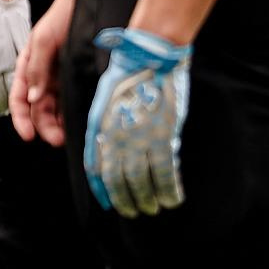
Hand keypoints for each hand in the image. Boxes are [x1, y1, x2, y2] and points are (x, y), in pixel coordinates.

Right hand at [10, 0, 75, 145]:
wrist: (89, 2)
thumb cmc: (62, 15)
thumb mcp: (44, 39)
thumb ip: (36, 68)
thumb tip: (32, 98)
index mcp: (28, 66)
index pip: (19, 98)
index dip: (21, 118)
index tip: (28, 135)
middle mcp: (43, 76)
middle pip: (38, 109)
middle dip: (44, 127)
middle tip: (56, 139)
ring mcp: (61, 79)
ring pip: (56, 110)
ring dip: (60, 125)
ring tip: (69, 135)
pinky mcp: (78, 79)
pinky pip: (72, 102)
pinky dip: (73, 114)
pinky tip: (80, 121)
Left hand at [82, 27, 193, 217]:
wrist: (150, 57)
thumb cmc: (128, 73)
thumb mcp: (104, 100)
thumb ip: (105, 127)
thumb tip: (109, 150)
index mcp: (99, 127)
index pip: (96, 168)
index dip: (102, 189)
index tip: (107, 203)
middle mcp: (116, 137)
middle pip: (119, 179)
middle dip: (126, 200)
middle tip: (134, 212)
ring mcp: (140, 138)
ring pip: (142, 181)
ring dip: (148, 199)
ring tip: (153, 209)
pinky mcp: (163, 136)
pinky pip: (165, 172)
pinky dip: (169, 189)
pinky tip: (172, 199)